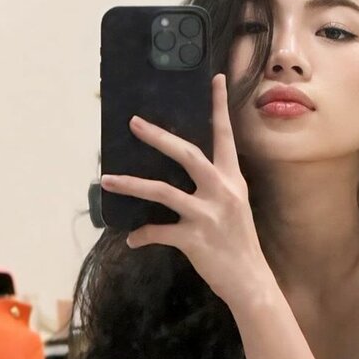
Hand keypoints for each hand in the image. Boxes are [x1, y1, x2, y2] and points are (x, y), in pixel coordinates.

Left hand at [100, 74, 268, 305]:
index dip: (220, 106)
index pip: (225, 135)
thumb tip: (183, 174)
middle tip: (134, 123)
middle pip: (187, 154)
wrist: (250, 279)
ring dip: (131, 184)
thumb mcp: (235, 205)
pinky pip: (158, 231)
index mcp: (233, 178)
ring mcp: (207, 214)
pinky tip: (131, 239)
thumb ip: (215, 187)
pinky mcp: (194, 238)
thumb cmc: (239, 241)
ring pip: (163, 191)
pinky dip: (142, 235)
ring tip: (107, 179)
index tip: (216, 79)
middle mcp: (222, 190)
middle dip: (158, 137)